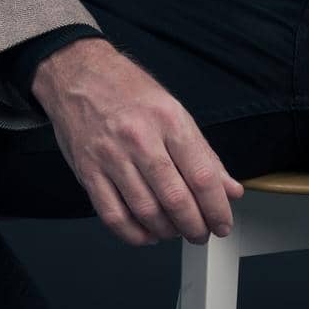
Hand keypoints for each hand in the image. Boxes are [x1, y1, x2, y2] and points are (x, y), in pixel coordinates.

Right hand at [32, 38, 244, 245]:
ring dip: (167, 232)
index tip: (223, 222)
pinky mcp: (88, 171)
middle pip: (175, 199)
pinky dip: (134, 234)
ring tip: (176, 231)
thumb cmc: (128, 89)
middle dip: (195, 226)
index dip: (217, 208)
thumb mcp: (173, 109)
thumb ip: (203, 153)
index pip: (201, 175)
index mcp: (168, 119)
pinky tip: (147, 233)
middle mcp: (140, 137)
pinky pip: (113, 216)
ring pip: (146, 212)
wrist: (78, 74)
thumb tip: (230, 188)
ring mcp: (111, 156)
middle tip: (201, 233)